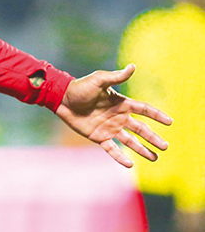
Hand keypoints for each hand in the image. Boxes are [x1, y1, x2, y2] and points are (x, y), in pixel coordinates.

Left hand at [55, 64, 171, 167]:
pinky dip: (120, 157)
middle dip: (153, 138)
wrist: (61, 98)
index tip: (170, 122)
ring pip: (130, 141)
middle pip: (141, 129)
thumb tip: (133, 66)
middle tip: (165, 147)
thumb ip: (116, 77)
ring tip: (155, 158)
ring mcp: (109, 128)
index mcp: (121, 103)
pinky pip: (112, 149)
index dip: (156, 115)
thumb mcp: (99, 80)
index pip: (143, 109)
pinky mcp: (98, 137)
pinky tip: (130, 164)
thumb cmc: (80, 87)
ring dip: (142, 150)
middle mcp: (118, 117)